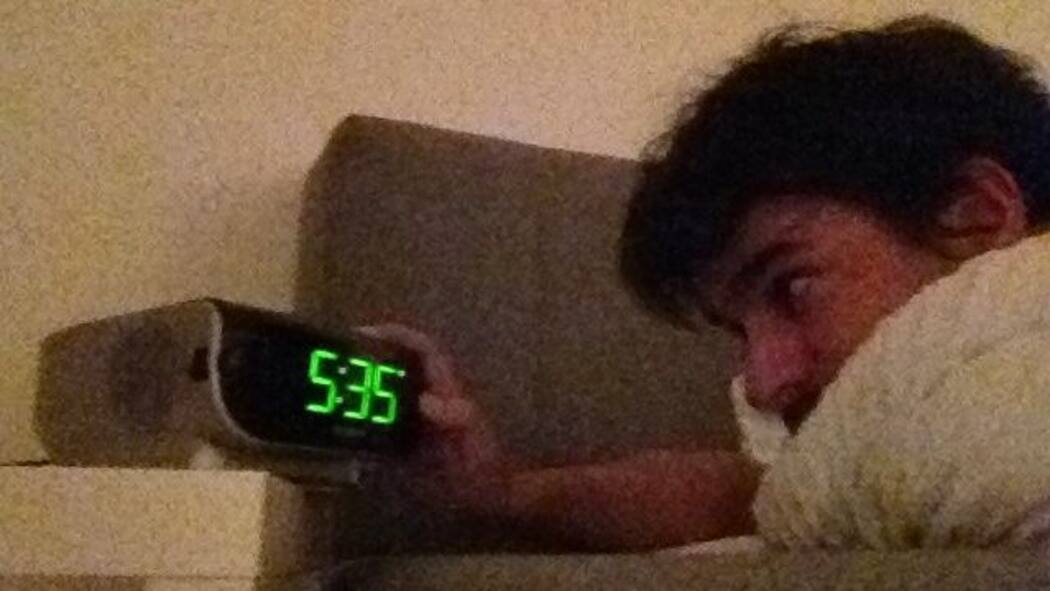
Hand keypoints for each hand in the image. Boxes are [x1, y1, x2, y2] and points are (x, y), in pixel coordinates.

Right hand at [356, 323, 506, 511]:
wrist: (486, 492)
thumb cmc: (483, 461)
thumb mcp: (471, 436)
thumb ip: (455, 416)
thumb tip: (425, 400)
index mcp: (445, 387)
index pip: (423, 349)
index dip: (398, 334)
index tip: (365, 332)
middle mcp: (430, 396)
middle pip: (401, 364)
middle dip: (372, 355)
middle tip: (338, 359)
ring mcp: (420, 418)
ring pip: (390, 390)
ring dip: (365, 385)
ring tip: (335, 386)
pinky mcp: (410, 439)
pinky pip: (384, 420)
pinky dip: (365, 417)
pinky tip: (344, 426)